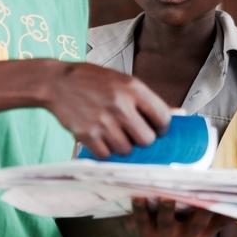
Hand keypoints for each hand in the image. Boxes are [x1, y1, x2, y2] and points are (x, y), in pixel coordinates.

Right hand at [44, 62, 169, 156]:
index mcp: (132, 88)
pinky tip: (102, 138)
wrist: (57, 82)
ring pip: (127, 150)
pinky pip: (107, 155)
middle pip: (147, 139)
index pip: (163, 117)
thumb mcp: (122, 81)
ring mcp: (102, 121)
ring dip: (124, 146)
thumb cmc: (93, 81)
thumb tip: (179, 114)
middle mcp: (119, 105)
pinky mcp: (86, 134)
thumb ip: (148, 100)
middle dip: (143, 139)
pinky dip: (106, 151)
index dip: (163, 127)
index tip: (156, 128)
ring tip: (115, 133)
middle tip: (134, 132)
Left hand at [129, 198, 229, 236]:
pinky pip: (142, 222)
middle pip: (197, 225)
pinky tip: (139, 196)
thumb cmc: (173, 215)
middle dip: (202, 212)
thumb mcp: (195, 214)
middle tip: (206, 196)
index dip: (228, 211)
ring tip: (166, 196)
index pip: (220, 220)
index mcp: (202, 233)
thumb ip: (215, 207)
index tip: (235, 198)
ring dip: (168, 209)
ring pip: (168, 224)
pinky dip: (140, 209)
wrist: (138, 229)